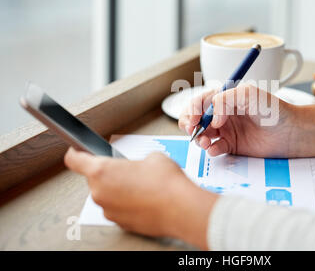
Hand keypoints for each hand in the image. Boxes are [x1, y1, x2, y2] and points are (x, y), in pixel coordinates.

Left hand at [64, 148, 217, 248]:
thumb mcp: (152, 157)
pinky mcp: (120, 223)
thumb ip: (135, 160)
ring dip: (120, 190)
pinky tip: (146, 200)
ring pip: (108, 195)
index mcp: (101, 171)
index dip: (77, 153)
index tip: (79, 151)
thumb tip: (138, 166)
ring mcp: (109, 210)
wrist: (181, 208)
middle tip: (130, 171)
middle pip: (95, 179)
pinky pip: (119, 209)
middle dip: (110, 174)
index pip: (74, 160)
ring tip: (143, 187)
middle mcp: (100, 192)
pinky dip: (128, 204)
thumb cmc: (166, 183)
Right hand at [179, 84, 314, 157]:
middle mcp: (222, 113)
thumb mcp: (249, 94)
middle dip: (189, 123)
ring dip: (198, 138)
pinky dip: (211, 150)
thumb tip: (212, 118)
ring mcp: (226, 130)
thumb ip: (225, 100)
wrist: (291, 132)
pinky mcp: (232, 146)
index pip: (200, 101)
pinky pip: (214, 148)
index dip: (192, 109)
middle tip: (193, 130)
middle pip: (195, 118)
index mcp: (224, 98)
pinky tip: (217, 149)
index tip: (195, 118)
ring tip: (206, 142)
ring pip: (202, 134)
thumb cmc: (274, 109)